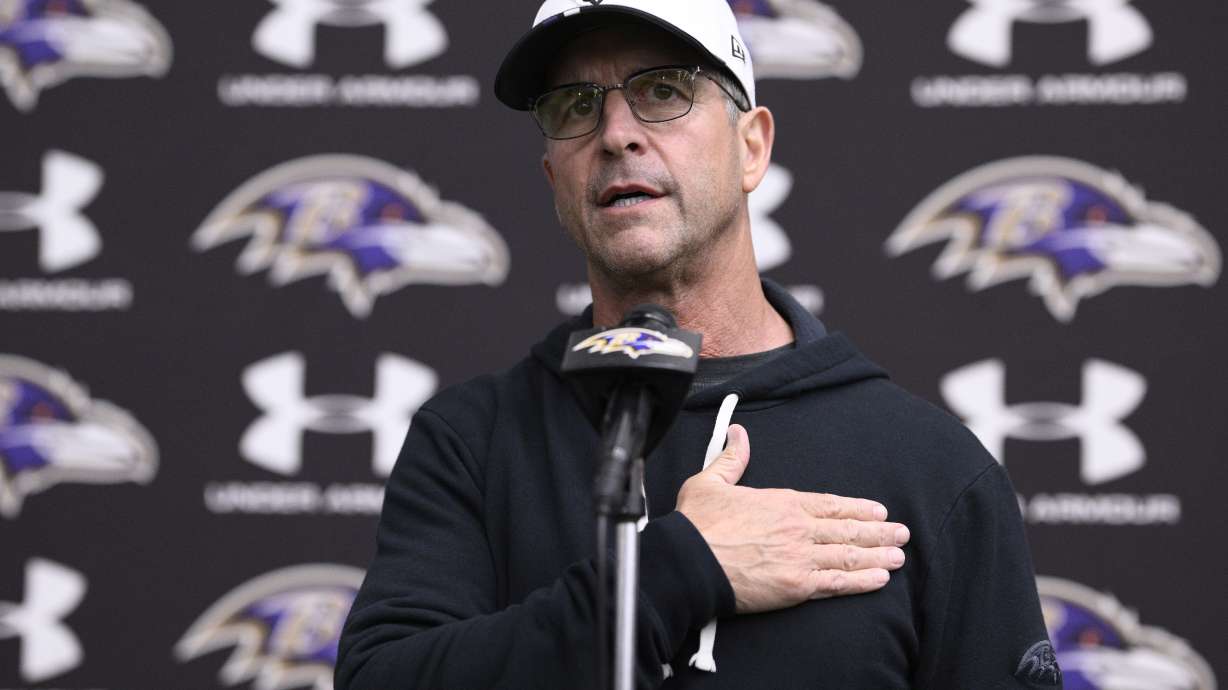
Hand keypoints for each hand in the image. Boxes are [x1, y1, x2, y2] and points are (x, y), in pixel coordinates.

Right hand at [676, 424, 910, 613]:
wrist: (690, 561)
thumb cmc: (697, 524)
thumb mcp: (711, 481)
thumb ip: (731, 459)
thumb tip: (738, 433)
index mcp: (782, 502)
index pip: (829, 503)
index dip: (856, 508)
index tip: (877, 510)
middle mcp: (798, 528)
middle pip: (847, 529)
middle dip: (879, 531)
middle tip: (902, 533)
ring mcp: (800, 557)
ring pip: (849, 555)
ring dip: (878, 555)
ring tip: (899, 556)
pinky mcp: (797, 586)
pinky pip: (837, 583)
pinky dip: (861, 581)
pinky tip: (880, 579)